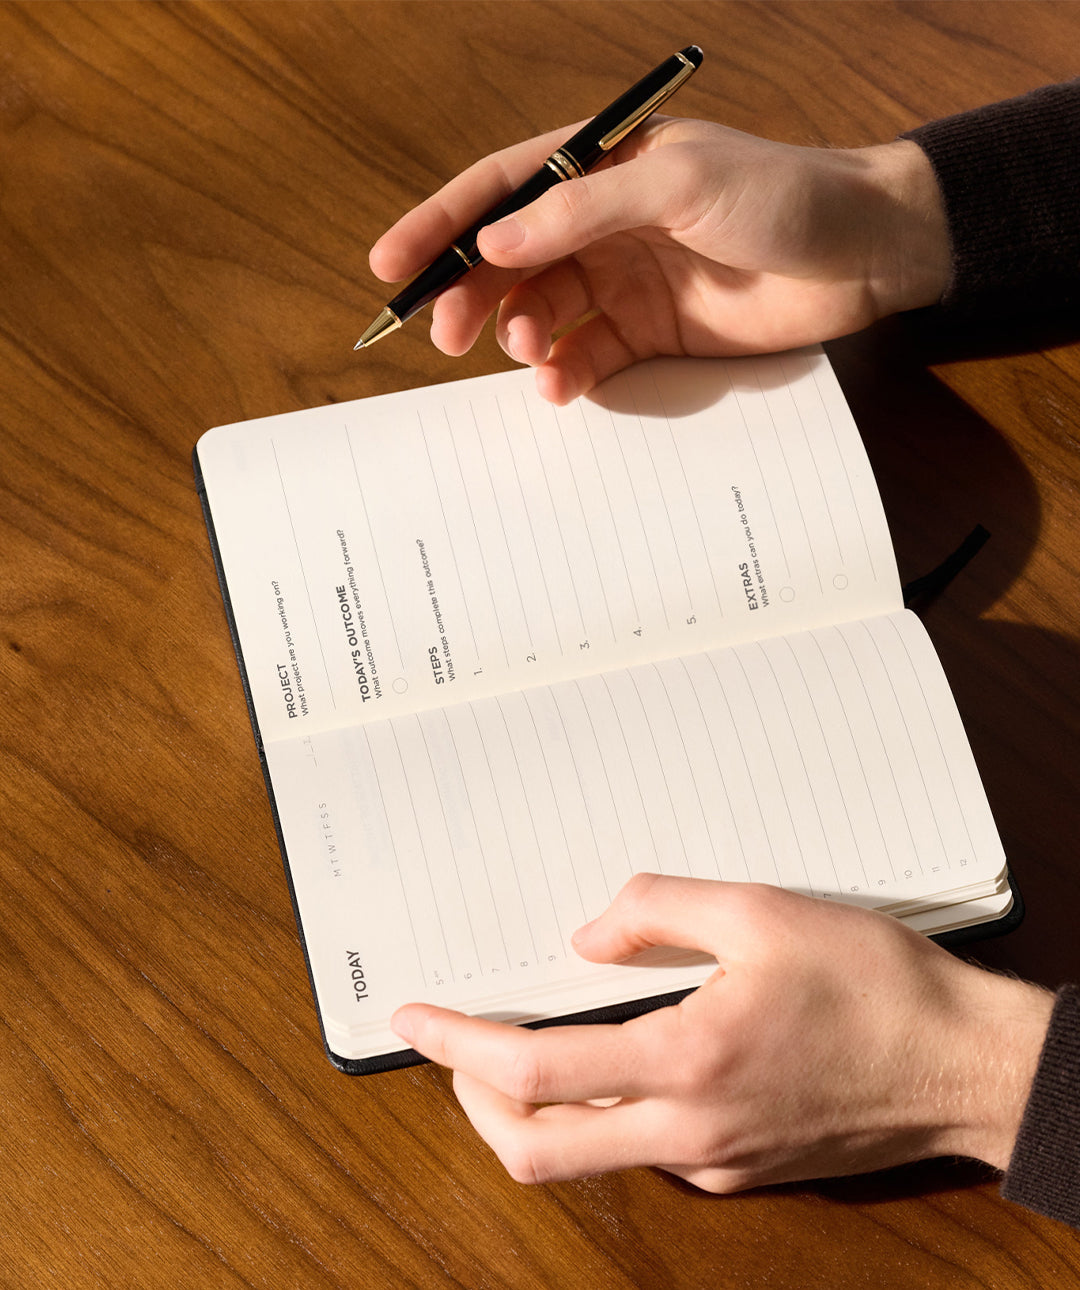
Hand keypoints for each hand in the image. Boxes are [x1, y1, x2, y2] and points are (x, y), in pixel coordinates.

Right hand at [369, 118, 949, 403]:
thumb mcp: (678, 182)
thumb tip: (494, 242)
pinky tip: (561, 385)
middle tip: (448, 337)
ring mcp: (624, 280)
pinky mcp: (650, 334)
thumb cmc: (779, 193)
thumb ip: (581, 210)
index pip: (500, 189)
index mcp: (599, 165)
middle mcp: (602, 223)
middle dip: (472, 296)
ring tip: (527, 353)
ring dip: (521, 337)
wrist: (863, 254)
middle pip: (510, 260)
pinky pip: (587, 356)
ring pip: (542, 312)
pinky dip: (566, 373)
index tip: (390, 266)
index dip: (441, 225)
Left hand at [391, 874, 1051, 1190]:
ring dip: (535, 1103)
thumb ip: (659, 909)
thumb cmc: (874, 986)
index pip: (534, 1073)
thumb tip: (587, 938)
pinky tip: (616, 1052)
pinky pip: (644, 1146)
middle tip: (454, 1042)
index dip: (457, 1046)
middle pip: (537, 1148)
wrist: (962, 1066)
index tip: (414, 1020)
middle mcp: (689, 1130)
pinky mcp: (737, 1167)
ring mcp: (712, 1159)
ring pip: (587, 1153)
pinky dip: (602, 1106)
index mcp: (686, 1062)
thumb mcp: (762, 911)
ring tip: (523, 1036)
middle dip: (474, 1097)